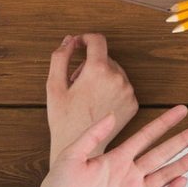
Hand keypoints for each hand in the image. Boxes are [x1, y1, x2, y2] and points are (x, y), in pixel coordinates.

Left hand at [31, 106, 187, 186]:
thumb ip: (93, 135)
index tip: (180, 110)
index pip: (146, 136)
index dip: (164, 123)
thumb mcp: (71, 154)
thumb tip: (110, 116)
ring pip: (165, 175)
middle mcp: (128, 174)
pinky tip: (183, 182)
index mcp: (115, 159)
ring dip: (184, 163)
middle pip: (163, 153)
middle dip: (183, 140)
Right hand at [45, 34, 137, 165]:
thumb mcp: (54, 86)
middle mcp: (118, 78)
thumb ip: (60, 58)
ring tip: (86, 95)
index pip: (98, 40)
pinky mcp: (133, 103)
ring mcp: (128, 92)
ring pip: (115, 72)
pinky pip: (122, 87)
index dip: (86, 38)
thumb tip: (69, 40)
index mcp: (98, 70)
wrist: (81, 147)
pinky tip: (98, 104)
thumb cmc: (64, 119)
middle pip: (105, 58)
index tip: (79, 44)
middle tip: (76, 82)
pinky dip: (111, 89)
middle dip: (90, 64)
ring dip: (101, 76)